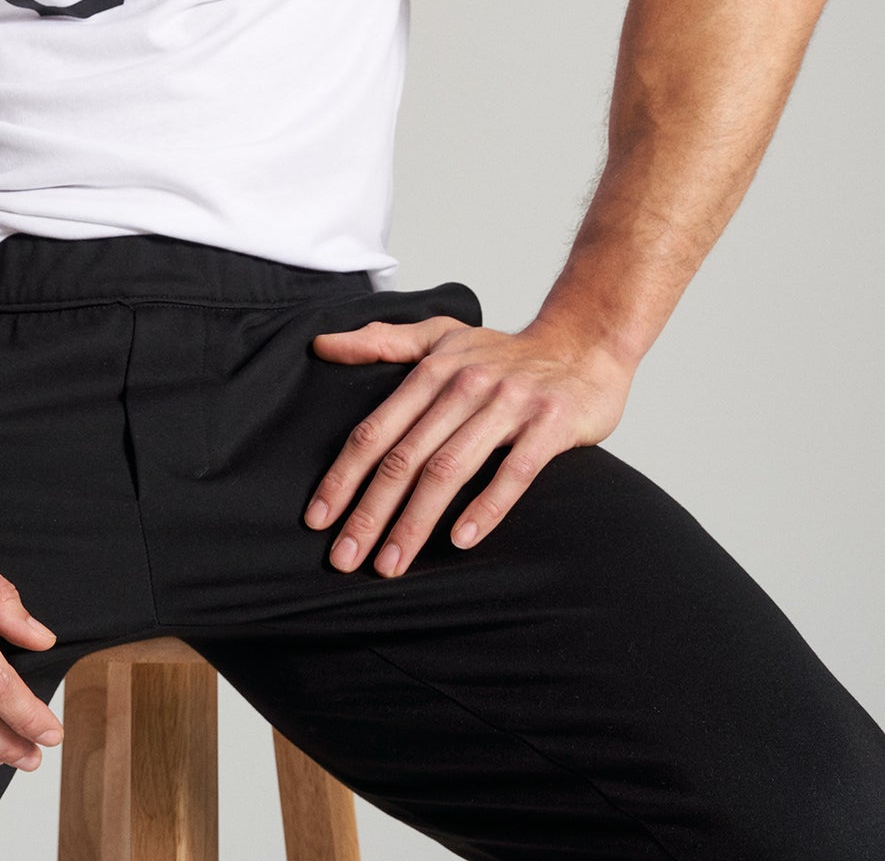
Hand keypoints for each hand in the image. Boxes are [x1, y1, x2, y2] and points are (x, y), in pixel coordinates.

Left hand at [305, 316, 632, 576]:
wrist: (584, 344)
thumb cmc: (503, 352)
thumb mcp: (439, 335)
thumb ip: (380, 341)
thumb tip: (320, 345)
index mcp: (433, 371)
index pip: (376, 430)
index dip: (343, 476)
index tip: (317, 520)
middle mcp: (465, 386)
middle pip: (405, 457)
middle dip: (370, 512)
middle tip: (344, 558)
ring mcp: (509, 405)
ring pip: (450, 469)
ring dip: (415, 521)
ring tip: (390, 564)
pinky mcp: (550, 424)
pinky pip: (514, 471)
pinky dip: (486, 506)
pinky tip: (460, 540)